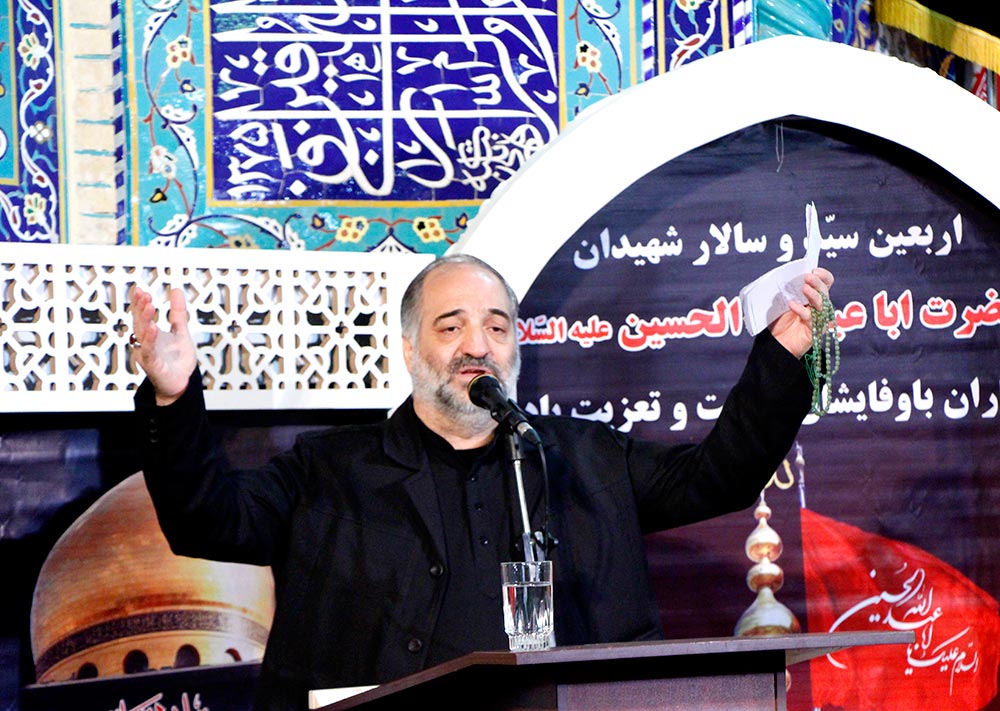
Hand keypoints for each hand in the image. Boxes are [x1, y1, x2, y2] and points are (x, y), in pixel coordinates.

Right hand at [129, 286, 197, 405]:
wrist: (181, 383)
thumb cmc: (177, 361)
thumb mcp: (181, 331)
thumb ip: (178, 313)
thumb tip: (176, 291)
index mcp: (150, 334)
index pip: (141, 315)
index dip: (139, 302)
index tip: (140, 289)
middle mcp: (145, 343)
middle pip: (139, 322)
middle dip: (140, 308)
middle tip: (144, 294)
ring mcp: (147, 354)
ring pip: (142, 335)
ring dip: (144, 319)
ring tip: (148, 305)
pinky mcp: (153, 365)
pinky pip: (149, 351)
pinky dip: (149, 340)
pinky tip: (153, 329)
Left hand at [768, 268, 834, 358]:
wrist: (776, 344)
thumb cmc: (780, 321)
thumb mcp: (781, 302)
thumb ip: (786, 290)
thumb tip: (784, 275)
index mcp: (814, 296)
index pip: (826, 282)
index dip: (823, 275)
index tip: (814, 270)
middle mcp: (819, 307)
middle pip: (825, 292)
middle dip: (818, 283)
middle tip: (808, 277)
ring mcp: (818, 319)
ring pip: (822, 304)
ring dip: (814, 295)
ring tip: (805, 288)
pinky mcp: (814, 331)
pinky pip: (811, 319)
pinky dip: (801, 310)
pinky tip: (792, 305)